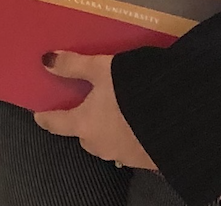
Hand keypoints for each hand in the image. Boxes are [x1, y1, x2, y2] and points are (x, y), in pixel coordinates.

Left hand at [32, 53, 156, 169]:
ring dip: (105, 131)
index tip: (39, 116)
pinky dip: (125, 136)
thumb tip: (46, 60)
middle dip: (81, 124)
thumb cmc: (132, 90)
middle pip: (83, 135)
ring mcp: (125, 156)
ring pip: (106, 143)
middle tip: (82, 107)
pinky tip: (134, 126)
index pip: (58, 123)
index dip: (47, 117)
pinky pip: (128, 148)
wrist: (181, 117)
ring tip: (111, 114)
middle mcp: (102, 145)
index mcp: (86, 125)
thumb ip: (73, 65)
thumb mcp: (101, 69)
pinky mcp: (147, 160)